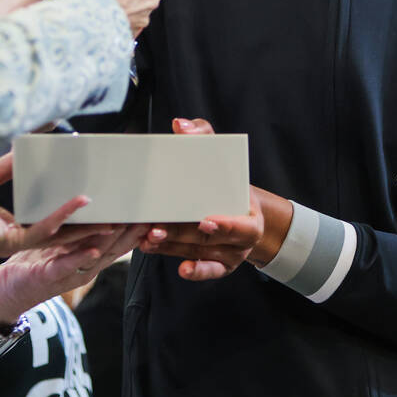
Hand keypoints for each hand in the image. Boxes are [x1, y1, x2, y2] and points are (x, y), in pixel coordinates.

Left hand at [0, 154, 111, 256]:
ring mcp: (15, 240)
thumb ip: (11, 164)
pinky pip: (42, 231)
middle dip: (87, 225)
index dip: (70, 210)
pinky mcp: (11, 242)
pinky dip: (62, 216)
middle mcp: (16, 233)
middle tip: (112, 215)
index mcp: (12, 220)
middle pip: (60, 231)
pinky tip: (78, 203)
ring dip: (83, 225)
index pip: (48, 216)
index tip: (91, 197)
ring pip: (58, 236)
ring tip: (106, 215)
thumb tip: (31, 145)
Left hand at [0, 224, 147, 325]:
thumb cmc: (32, 264)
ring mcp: (67, 274)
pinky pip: (65, 266)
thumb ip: (77, 228)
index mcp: (86, 257)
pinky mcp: (46, 276)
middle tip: (147, 216)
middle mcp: (82, 267)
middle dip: (131, 234)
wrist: (5, 293)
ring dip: (110, 241)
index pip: (117, 243)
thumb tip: (91, 199)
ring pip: (94, 257)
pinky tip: (92, 249)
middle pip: (112, 249)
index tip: (152, 215)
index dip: (136, 231)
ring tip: (125, 225)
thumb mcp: (59, 243)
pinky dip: (80, 258)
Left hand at [137, 117, 291, 279]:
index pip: (239, 224)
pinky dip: (196, 271)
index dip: (224, 225)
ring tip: (148, 239)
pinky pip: (208, 271)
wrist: (246, 210)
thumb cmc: (228, 181)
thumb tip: (180, 125)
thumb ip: (204, 137)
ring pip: (199, 252)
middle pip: (209, 239)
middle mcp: (242, 239)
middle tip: (156, 228)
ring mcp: (230, 254)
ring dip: (172, 247)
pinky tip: (181, 269)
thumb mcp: (222, 156)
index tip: (204, 220)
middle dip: (181, 234)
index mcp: (249, 215)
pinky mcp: (220, 265)